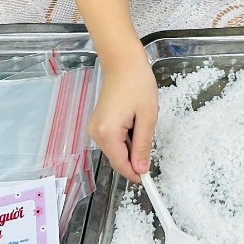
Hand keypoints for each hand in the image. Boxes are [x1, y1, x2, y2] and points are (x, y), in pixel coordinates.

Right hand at [86, 47, 157, 182]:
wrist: (123, 63)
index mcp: (107, 133)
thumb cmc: (137, 85)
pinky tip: (134, 121)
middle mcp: (96, 133)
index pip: (121, 164)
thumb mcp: (147, 117)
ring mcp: (94, 128)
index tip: (148, 180)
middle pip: (117, 158)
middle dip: (134, 156)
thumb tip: (141, 169)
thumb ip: (143, 145)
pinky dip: (125, 137)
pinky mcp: (97, 123)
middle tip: (149, 136)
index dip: (135, 174)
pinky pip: (113, 140)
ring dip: (131, 145)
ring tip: (141, 122)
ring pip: (116, 150)